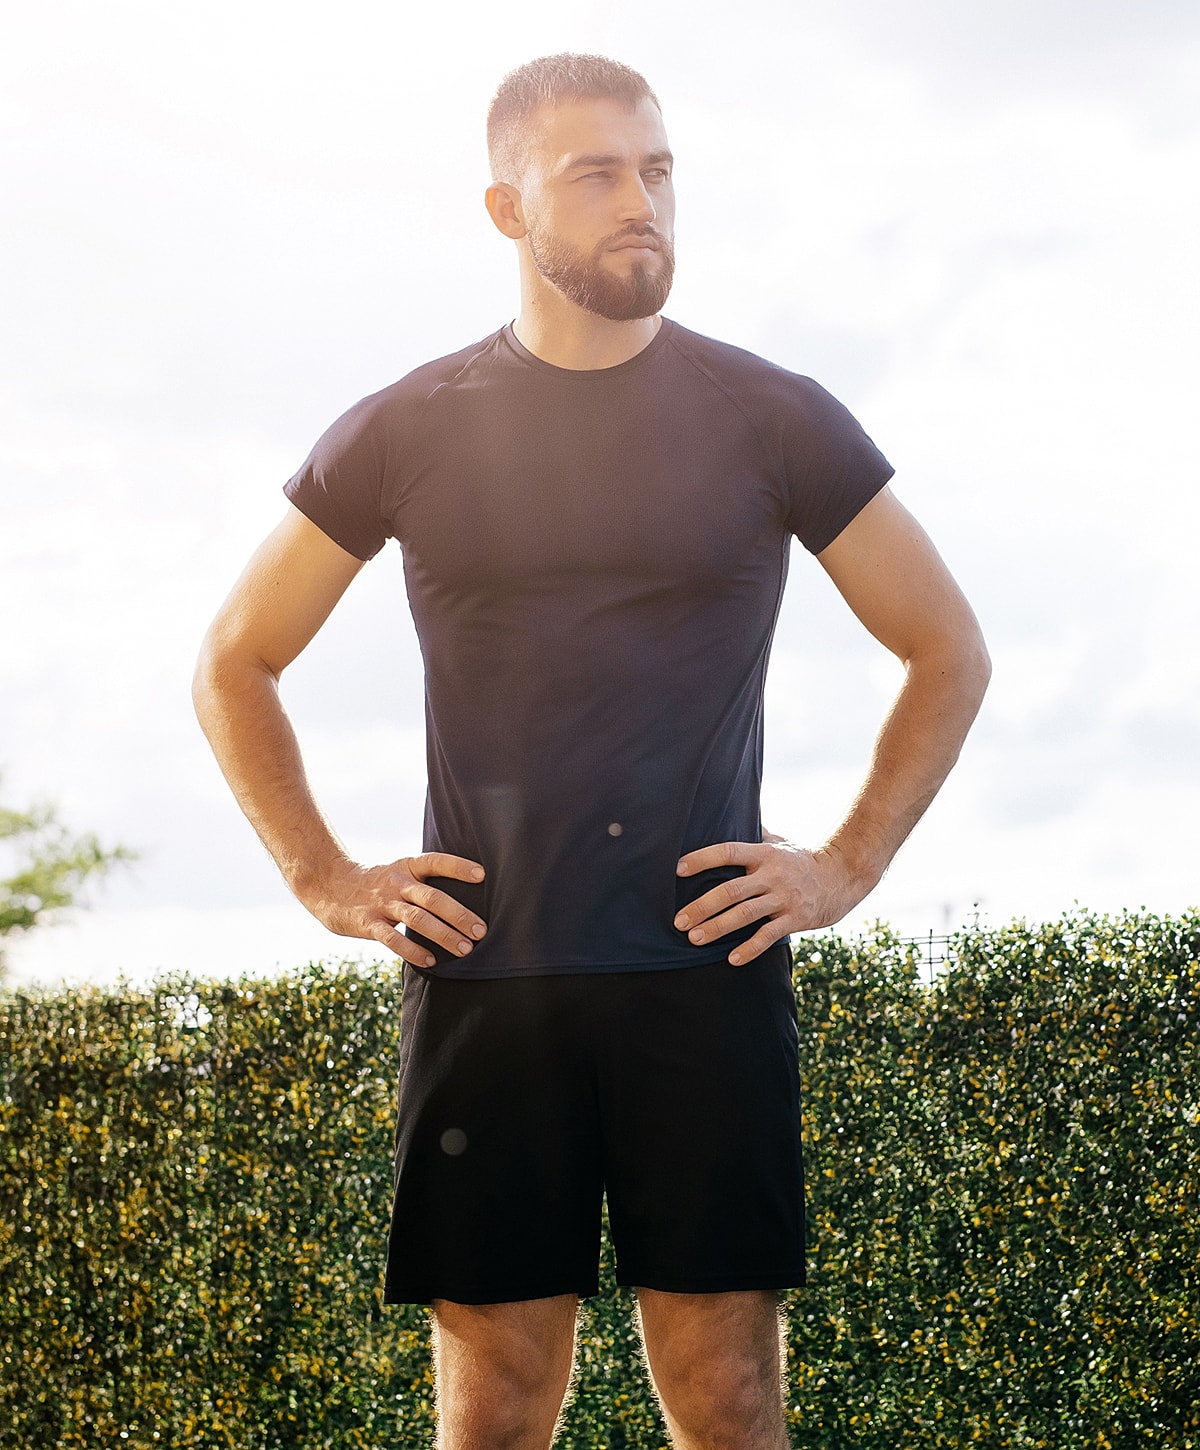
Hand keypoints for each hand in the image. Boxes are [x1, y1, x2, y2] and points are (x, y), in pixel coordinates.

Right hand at [297, 852, 486, 968]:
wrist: (328, 886)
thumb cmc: (376, 883)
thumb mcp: (399, 873)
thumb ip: (424, 883)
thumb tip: (463, 902)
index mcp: (407, 867)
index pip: (436, 862)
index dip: (458, 867)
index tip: (482, 876)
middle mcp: (397, 883)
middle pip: (432, 897)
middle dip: (459, 915)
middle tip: (481, 930)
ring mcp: (382, 903)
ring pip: (417, 919)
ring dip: (443, 935)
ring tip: (464, 949)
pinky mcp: (367, 923)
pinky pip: (392, 939)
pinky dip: (413, 951)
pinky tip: (430, 961)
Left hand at [674, 835, 873, 964]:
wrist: (842, 877)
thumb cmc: (802, 860)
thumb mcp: (780, 842)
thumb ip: (756, 834)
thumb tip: (733, 814)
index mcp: (764, 854)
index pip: (728, 852)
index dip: (703, 859)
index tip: (678, 869)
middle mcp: (772, 875)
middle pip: (731, 891)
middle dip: (702, 907)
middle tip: (679, 921)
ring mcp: (783, 898)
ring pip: (744, 915)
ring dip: (717, 928)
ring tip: (694, 938)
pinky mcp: (795, 919)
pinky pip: (768, 936)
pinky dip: (749, 949)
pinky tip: (732, 959)